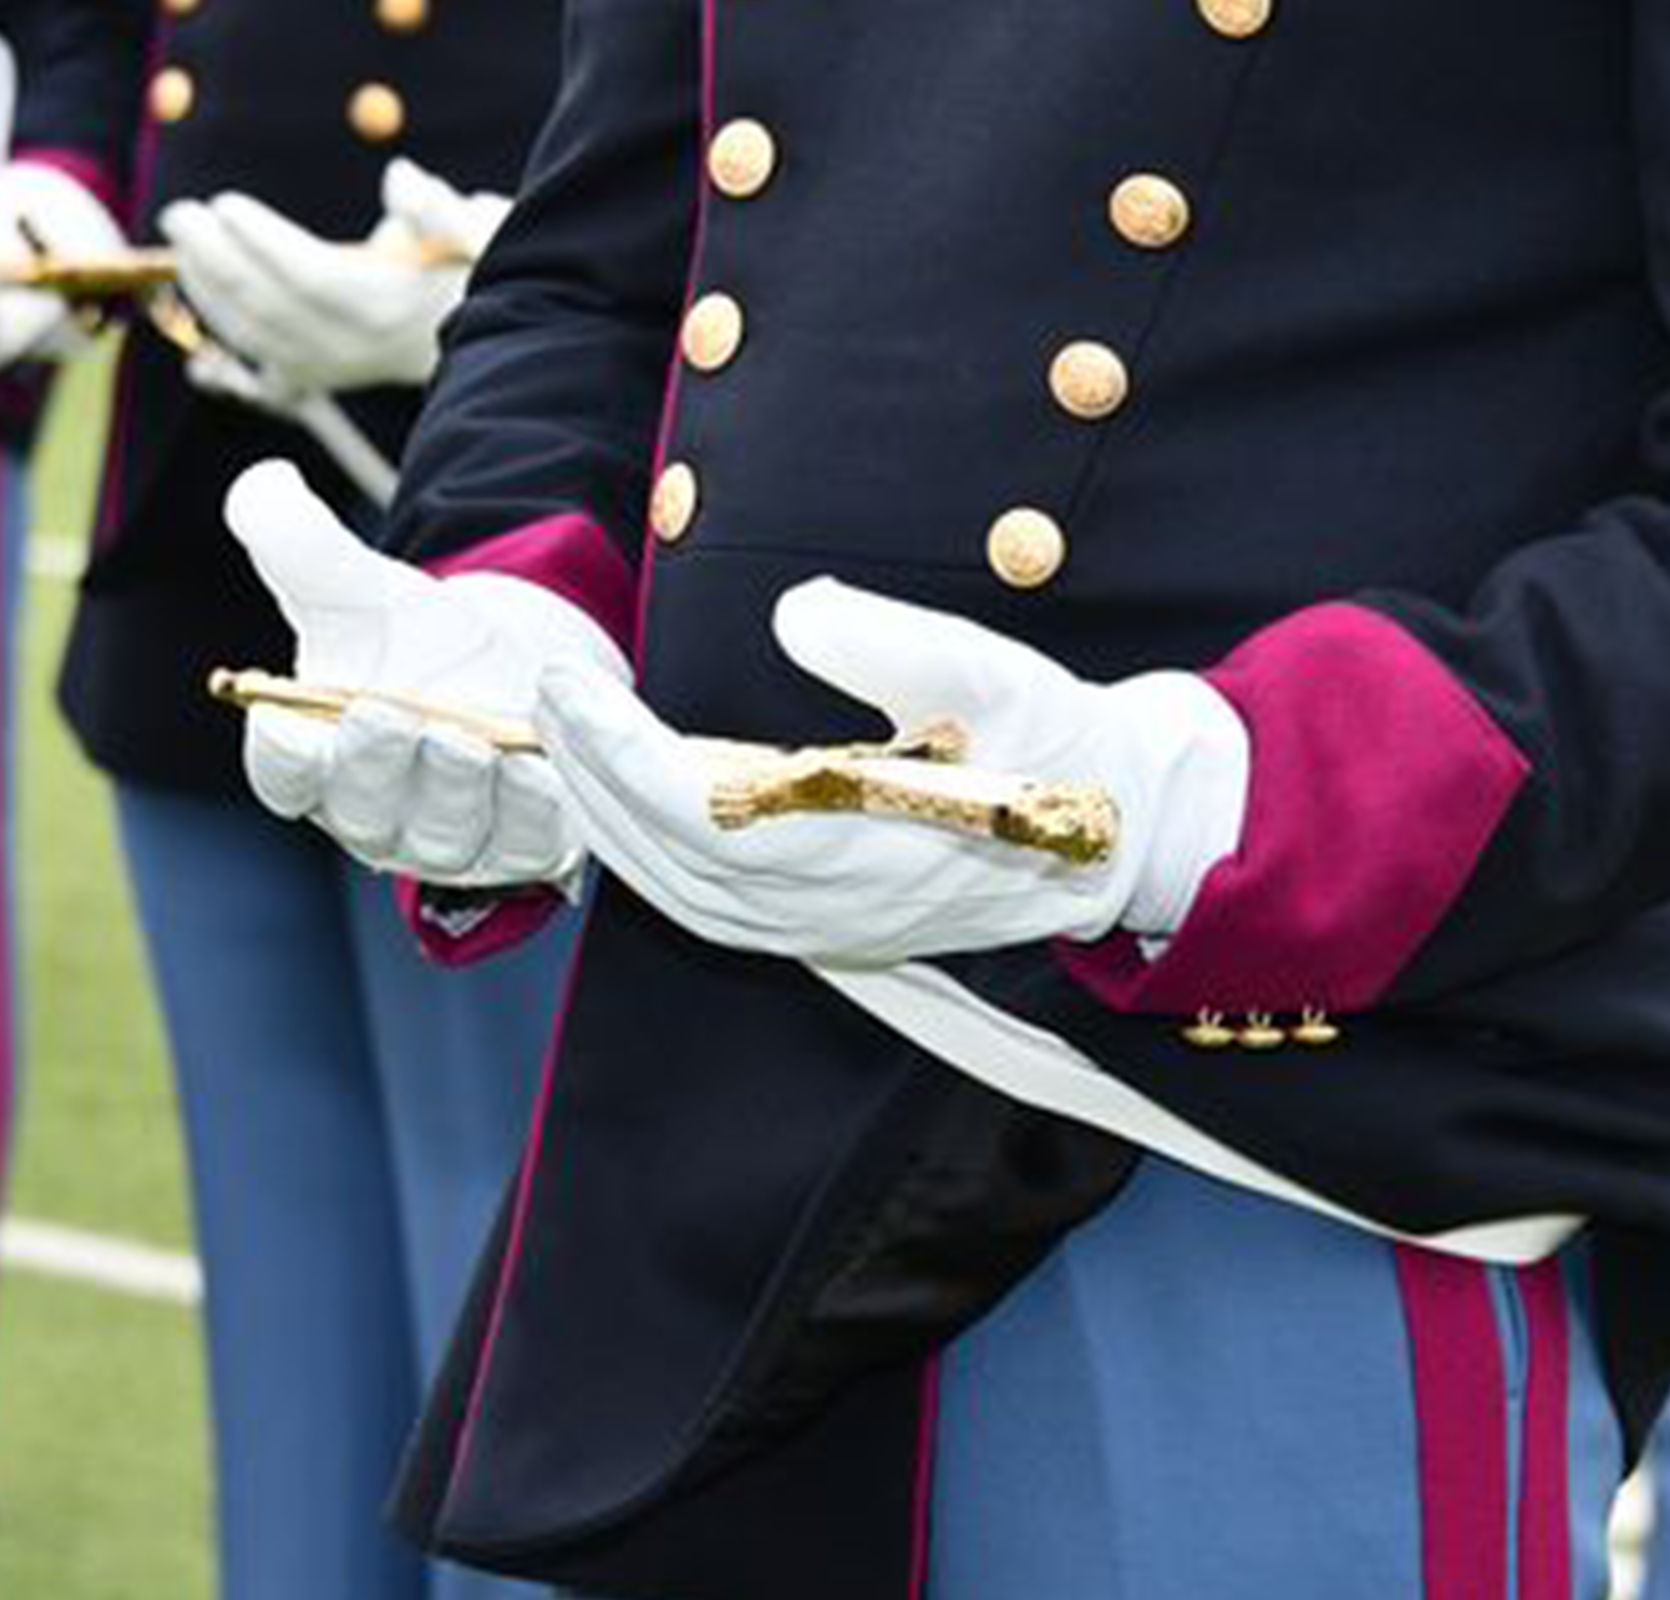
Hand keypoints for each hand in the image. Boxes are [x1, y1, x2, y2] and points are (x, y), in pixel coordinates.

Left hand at [163, 157, 507, 398]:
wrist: (481, 334)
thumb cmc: (466, 266)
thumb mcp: (471, 225)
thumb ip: (435, 204)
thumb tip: (400, 179)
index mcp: (387, 305)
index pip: (311, 275)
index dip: (263, 242)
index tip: (225, 203)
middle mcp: (354, 344)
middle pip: (268, 303)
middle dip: (215, 257)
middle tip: (180, 213)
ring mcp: (332, 365)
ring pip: (252, 333)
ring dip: (208, 288)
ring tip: (182, 244)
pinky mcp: (316, 375)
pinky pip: (255, 356)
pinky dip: (220, 325)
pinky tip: (196, 291)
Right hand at [225, 459, 627, 886]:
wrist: (517, 661)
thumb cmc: (416, 638)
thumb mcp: (359, 586)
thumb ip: (298, 541)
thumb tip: (262, 486)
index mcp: (316, 764)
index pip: (284, 777)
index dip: (282, 755)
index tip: (280, 717)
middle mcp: (377, 816)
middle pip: (365, 810)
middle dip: (374, 764)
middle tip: (386, 716)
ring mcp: (451, 841)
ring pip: (446, 834)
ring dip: (454, 789)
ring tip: (466, 740)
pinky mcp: (523, 847)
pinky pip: (526, 842)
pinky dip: (530, 810)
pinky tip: (537, 767)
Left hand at [533, 580, 1252, 966]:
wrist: (1121, 826)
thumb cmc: (1056, 741)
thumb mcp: (989, 669)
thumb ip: (888, 638)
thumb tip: (792, 609)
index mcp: (864, 842)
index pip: (699, 809)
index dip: (619, 751)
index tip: (572, 685)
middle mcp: (833, 902)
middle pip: (668, 857)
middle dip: (593, 775)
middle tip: (549, 696)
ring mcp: (828, 925)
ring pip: (679, 894)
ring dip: (610, 821)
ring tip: (570, 745)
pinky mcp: (829, 927)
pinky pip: (708, 911)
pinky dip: (651, 863)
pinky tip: (625, 811)